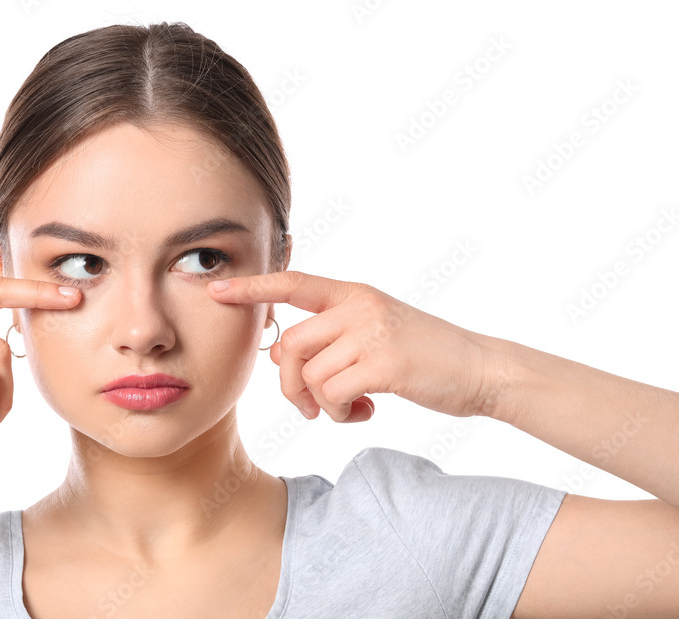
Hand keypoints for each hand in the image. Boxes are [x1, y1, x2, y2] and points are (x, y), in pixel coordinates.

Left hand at [208, 271, 505, 422]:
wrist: (481, 368)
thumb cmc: (423, 354)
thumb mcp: (375, 330)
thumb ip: (331, 335)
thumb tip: (280, 354)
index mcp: (353, 294)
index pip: (293, 282)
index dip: (252, 287)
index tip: (216, 289)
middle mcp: (358, 306)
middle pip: (289, 345)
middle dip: (288, 385)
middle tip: (310, 408)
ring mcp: (371, 332)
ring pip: (309, 374)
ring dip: (320, 404)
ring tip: (347, 409)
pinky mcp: (384, 363)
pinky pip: (332, 394)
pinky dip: (338, 413)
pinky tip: (363, 413)